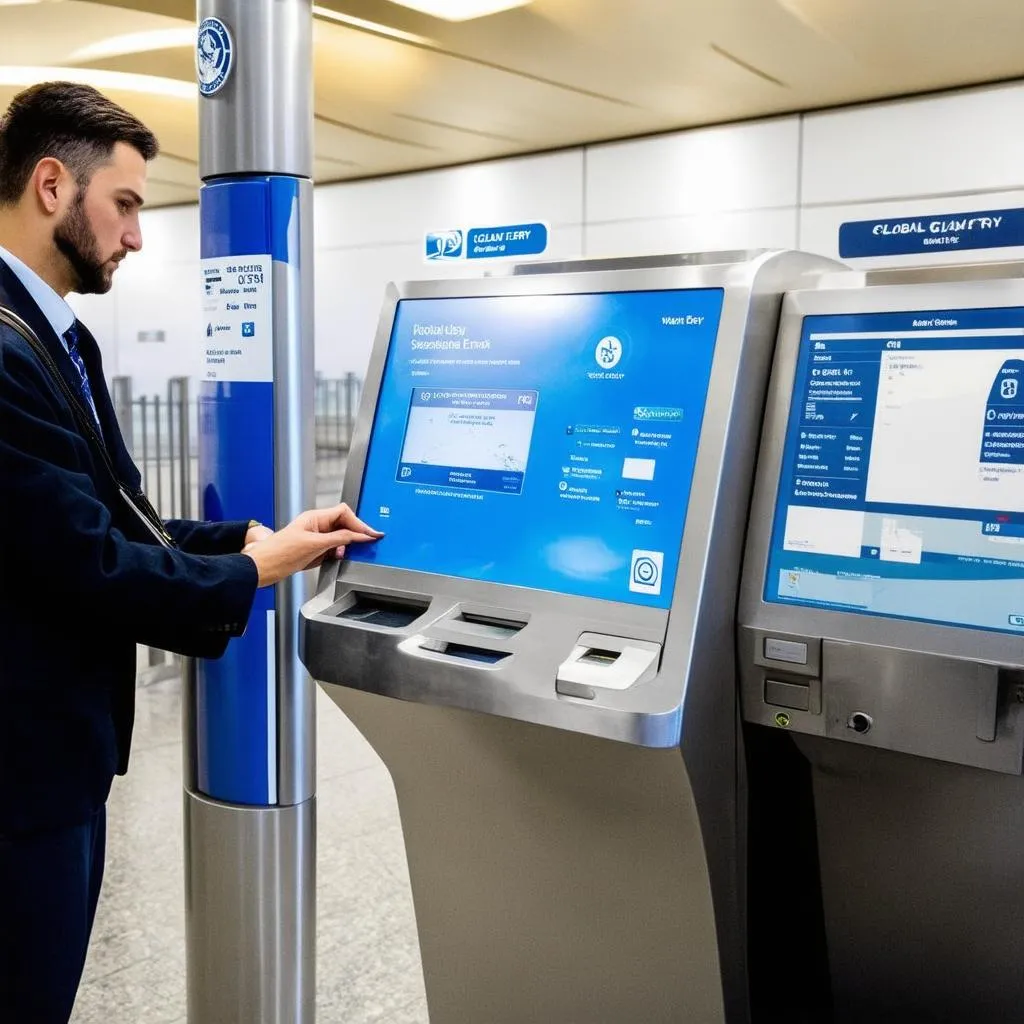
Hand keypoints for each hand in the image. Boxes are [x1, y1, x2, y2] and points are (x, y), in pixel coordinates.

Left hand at [242, 503, 382, 587]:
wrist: (263, 568)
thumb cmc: (279, 553)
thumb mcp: (314, 544)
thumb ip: (338, 538)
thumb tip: (358, 535)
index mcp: (314, 518)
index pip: (344, 513)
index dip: (358, 523)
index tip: (370, 535)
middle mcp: (315, 526)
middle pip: (343, 524)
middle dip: (354, 534)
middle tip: (367, 544)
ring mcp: (314, 538)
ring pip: (339, 538)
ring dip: (345, 545)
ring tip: (346, 554)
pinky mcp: (313, 550)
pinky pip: (332, 549)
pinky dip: (337, 554)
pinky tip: (336, 559)